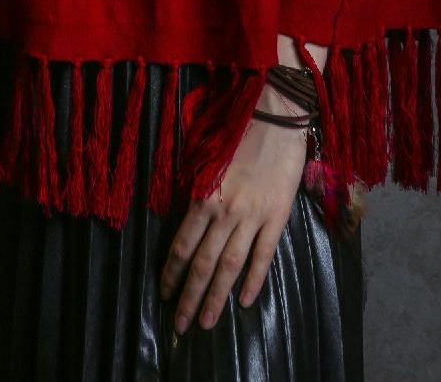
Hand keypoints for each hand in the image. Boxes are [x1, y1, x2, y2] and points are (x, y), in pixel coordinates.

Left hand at [159, 98, 308, 333]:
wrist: (275, 114)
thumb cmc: (237, 130)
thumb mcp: (206, 160)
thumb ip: (196, 191)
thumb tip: (184, 221)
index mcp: (202, 195)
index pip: (181, 245)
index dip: (171, 272)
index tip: (163, 294)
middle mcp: (224, 212)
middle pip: (202, 264)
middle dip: (188, 297)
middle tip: (179, 325)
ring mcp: (252, 217)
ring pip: (230, 267)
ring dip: (216, 298)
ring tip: (206, 323)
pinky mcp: (277, 217)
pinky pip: (263, 256)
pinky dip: (253, 281)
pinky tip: (245, 302)